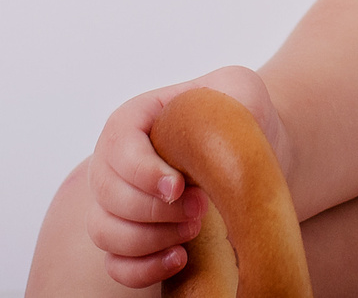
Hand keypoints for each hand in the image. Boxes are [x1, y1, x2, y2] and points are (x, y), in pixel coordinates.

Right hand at [85, 64, 287, 288]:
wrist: (252, 154)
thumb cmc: (240, 116)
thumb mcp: (241, 88)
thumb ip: (231, 95)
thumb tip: (216, 134)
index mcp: (134, 120)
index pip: (118, 145)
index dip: (142, 171)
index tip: (178, 186)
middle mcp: (114, 162)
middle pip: (108, 193)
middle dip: (155, 209)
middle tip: (201, 207)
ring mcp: (117, 203)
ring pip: (105, 231)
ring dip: (149, 239)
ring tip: (195, 229)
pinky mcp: (129, 240)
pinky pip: (116, 265)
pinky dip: (142, 269)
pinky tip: (179, 258)